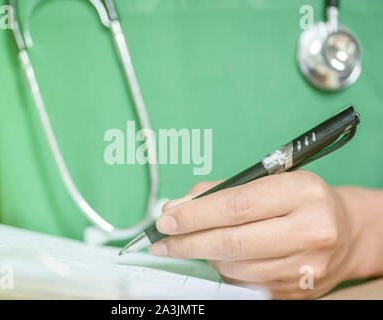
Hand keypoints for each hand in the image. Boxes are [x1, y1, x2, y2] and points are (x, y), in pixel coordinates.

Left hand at [148, 171, 382, 298]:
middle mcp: (309, 232)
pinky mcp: (296, 292)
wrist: (346, 232)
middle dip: (187, 242)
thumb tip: (179, 207)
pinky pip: (245, 283)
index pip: (235, 205)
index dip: (195, 214)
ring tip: (195, 242)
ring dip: (204, 255)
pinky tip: (220, 255)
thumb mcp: (270, 180)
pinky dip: (224, 269)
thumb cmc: (302, 200)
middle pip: (231, 242)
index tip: (166, 218)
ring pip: (234, 266)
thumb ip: (222, 191)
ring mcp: (304, 268)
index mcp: (302, 194)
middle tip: (162, 240)